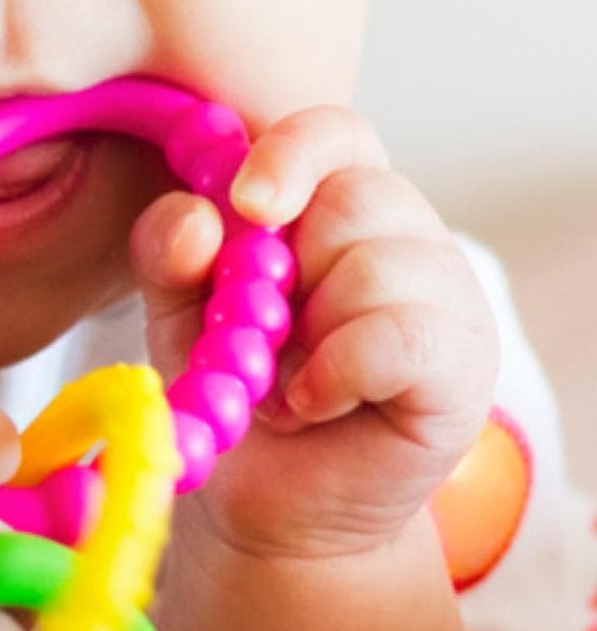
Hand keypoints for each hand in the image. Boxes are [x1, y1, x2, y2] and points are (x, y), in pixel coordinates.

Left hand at [131, 105, 498, 564]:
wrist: (268, 498)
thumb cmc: (231, 380)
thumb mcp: (176, 307)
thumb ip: (168, 251)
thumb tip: (196, 216)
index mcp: (335, 197)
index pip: (336, 132)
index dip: (291, 152)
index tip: (246, 204)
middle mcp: (404, 232)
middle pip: (355, 195)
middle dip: (288, 266)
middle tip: (266, 326)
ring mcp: (445, 296)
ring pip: (375, 266)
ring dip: (309, 331)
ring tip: (290, 375)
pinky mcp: (463, 365)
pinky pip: (399, 336)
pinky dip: (337, 371)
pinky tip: (313, 401)